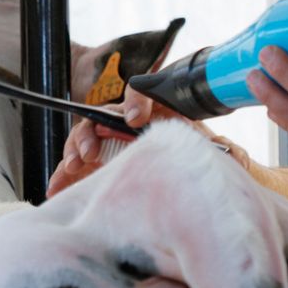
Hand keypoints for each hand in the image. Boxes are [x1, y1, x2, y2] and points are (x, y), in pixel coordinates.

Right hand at [45, 110, 246, 197]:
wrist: (209, 180)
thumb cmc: (212, 162)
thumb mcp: (218, 153)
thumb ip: (219, 149)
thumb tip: (231, 152)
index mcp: (159, 114)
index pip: (143, 98)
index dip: (138, 102)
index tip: (137, 118)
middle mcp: (133, 125)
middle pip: (104, 117)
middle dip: (92, 131)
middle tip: (91, 152)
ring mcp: (116, 144)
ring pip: (87, 139)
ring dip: (75, 150)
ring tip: (73, 167)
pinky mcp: (103, 164)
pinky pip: (81, 167)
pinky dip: (66, 177)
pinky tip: (55, 189)